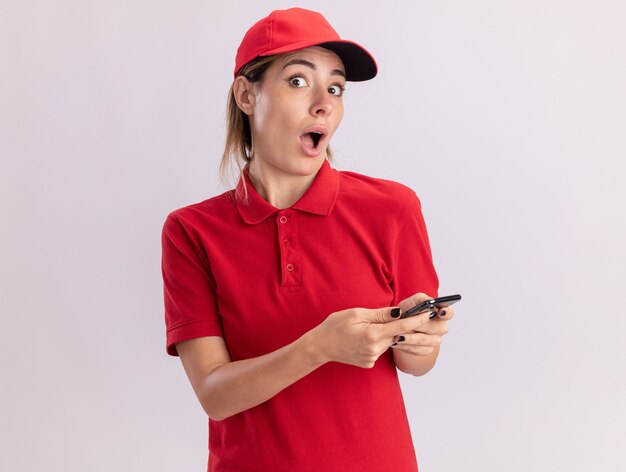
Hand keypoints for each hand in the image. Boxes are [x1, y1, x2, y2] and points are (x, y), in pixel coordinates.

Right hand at [310, 305, 436, 368]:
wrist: (320, 346)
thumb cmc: (335, 326)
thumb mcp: (356, 313)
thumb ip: (380, 314)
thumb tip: (399, 312)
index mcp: (372, 334)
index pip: (401, 327)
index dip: (417, 320)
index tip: (428, 315)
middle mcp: (375, 349)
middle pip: (398, 336)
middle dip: (411, 330)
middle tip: (431, 328)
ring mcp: (372, 358)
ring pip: (389, 343)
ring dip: (391, 335)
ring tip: (394, 332)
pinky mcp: (369, 362)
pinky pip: (380, 349)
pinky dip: (379, 342)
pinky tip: (365, 338)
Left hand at [390, 293, 453, 355]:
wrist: (398, 326)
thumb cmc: (408, 311)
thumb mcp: (412, 302)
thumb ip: (422, 300)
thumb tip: (430, 302)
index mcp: (439, 313)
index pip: (449, 313)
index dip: (446, 312)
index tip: (440, 312)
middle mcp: (440, 327)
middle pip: (438, 328)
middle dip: (421, 325)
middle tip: (408, 324)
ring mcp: (435, 339)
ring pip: (428, 340)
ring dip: (412, 338)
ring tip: (398, 336)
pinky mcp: (427, 349)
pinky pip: (420, 349)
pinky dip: (408, 346)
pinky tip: (398, 342)